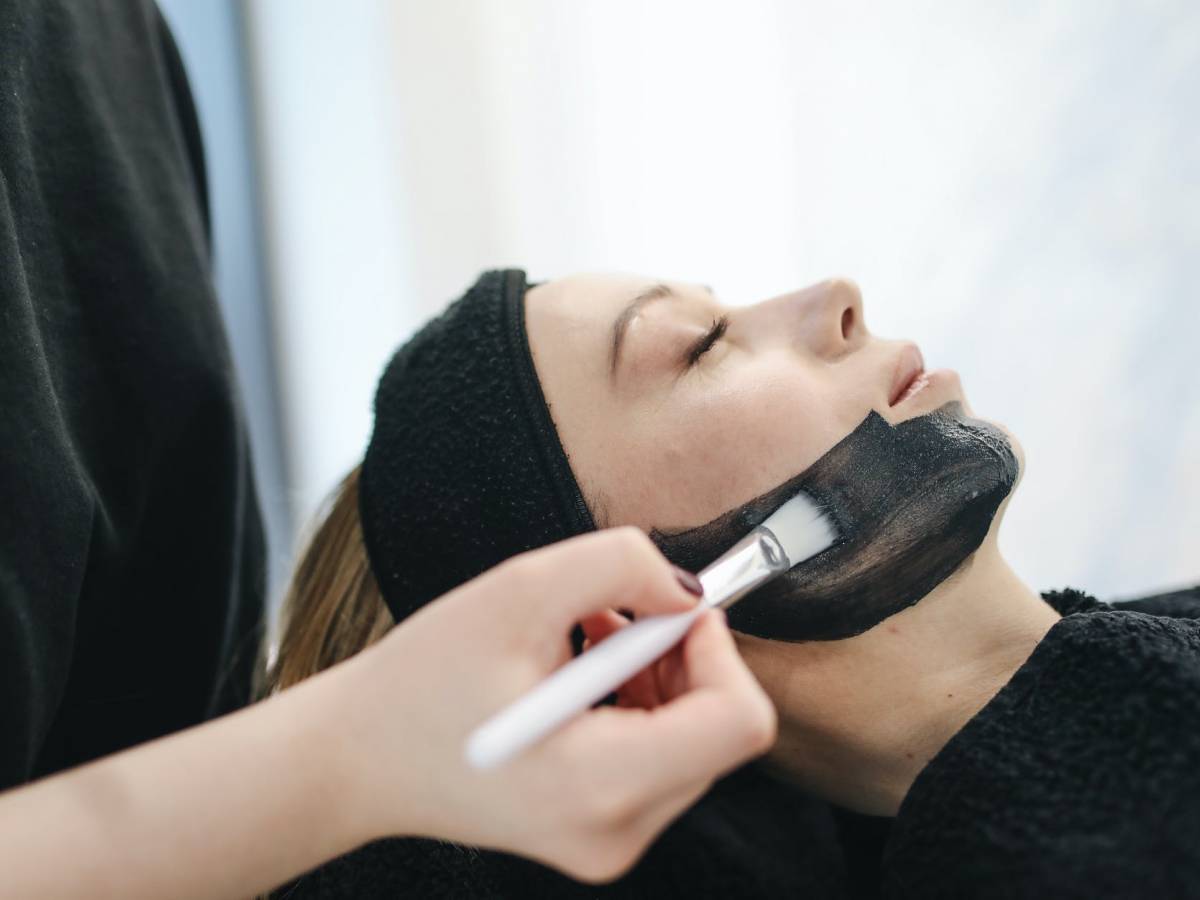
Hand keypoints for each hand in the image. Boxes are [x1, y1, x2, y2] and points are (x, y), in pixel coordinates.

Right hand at [336, 527, 775, 881]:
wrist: (356, 760)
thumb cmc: (420, 680)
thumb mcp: (517, 592)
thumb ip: (619, 566)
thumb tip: (689, 588)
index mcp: (600, 783)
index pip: (738, 722)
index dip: (719, 648)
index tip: (671, 609)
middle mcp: (618, 831)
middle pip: (719, 728)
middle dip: (679, 656)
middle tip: (611, 616)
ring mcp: (611, 842)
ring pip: (694, 739)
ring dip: (656, 673)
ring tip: (583, 640)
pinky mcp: (601, 834)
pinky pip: (661, 757)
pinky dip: (636, 702)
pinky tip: (580, 672)